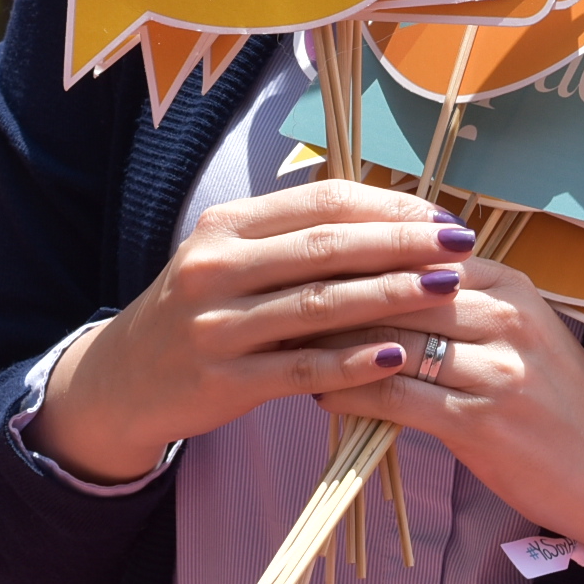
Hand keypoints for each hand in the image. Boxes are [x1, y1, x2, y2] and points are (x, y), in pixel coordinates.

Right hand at [25, 179, 480, 482]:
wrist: (123, 379)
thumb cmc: (199, 309)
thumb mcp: (230, 258)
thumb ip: (294, 236)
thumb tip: (390, 216)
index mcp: (227, 226)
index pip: (321, 202)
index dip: (387, 206)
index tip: (441, 215)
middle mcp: (216, 267)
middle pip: (326, 248)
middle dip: (401, 243)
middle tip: (459, 244)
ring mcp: (217, 325)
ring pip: (319, 304)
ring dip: (390, 296)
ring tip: (445, 290)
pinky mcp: (223, 380)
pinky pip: (301, 368)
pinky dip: (353, 362)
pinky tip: (398, 356)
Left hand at [307, 254, 583, 583]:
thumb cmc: (554, 399)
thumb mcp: (517, 331)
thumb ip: (459, 301)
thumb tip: (379, 275)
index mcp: (510, 284)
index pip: (418, 249)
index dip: (356, 251)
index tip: (301, 253)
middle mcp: (506, 315)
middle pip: (400, 286)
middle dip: (334, 288)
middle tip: (276, 290)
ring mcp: (498, 368)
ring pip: (395, 338)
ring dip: (333, 342)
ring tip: (286, 340)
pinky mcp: (484, 421)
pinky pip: (400, 398)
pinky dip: (353, 394)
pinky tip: (319, 393)